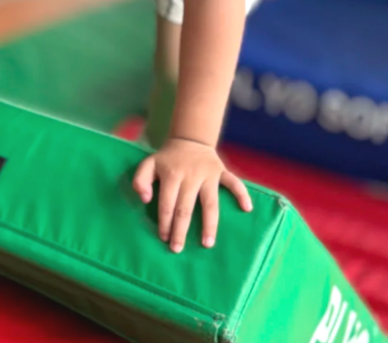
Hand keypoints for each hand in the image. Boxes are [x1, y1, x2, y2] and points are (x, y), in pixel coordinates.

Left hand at [132, 137, 251, 252]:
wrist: (189, 139)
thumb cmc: (167, 158)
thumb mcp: (148, 164)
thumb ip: (140, 180)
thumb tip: (145, 199)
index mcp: (171, 175)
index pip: (167, 203)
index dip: (165, 222)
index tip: (164, 238)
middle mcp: (190, 176)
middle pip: (185, 208)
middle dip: (181, 230)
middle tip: (177, 249)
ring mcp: (208, 175)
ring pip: (210, 203)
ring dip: (210, 224)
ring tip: (208, 244)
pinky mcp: (222, 171)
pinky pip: (234, 183)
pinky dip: (242, 194)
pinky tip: (246, 208)